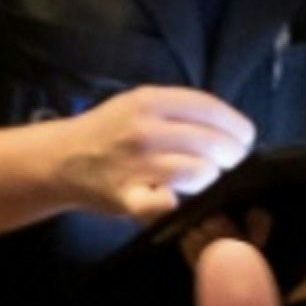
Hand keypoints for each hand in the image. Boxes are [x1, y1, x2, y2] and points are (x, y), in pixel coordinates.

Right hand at [33, 84, 257, 220]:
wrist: (61, 159)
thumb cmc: (109, 131)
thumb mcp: (139, 102)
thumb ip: (179, 109)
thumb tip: (230, 126)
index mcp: (151, 100)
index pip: (212, 109)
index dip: (237, 126)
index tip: (244, 138)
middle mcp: (145, 129)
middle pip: (214, 143)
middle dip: (231, 156)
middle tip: (228, 163)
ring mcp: (137, 164)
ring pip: (201, 173)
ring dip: (210, 179)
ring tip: (202, 179)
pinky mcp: (129, 198)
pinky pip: (167, 204)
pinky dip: (178, 203)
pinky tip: (177, 199)